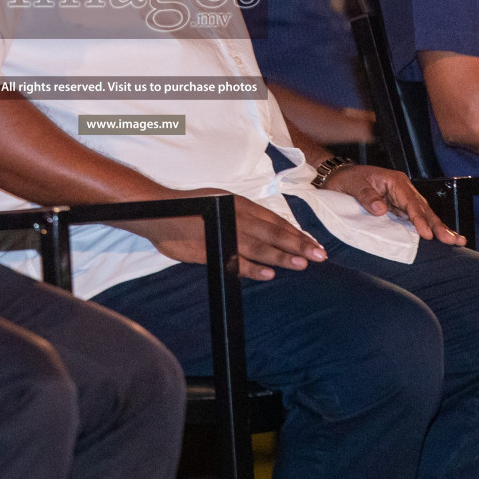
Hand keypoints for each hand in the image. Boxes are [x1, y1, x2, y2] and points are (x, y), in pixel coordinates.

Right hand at [138, 190, 326, 281]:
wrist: (158, 210)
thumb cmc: (189, 209)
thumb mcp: (220, 204)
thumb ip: (242, 217)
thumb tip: (266, 230)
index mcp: (240, 204)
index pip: (275, 220)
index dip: (296, 233)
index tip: (314, 244)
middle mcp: (236, 215)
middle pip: (273, 232)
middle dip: (298, 244)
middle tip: (320, 255)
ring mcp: (224, 231)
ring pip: (259, 245)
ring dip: (282, 255)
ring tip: (302, 264)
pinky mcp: (210, 248)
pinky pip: (235, 259)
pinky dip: (253, 267)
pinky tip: (269, 274)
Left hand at [323, 165, 465, 244]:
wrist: (338, 177)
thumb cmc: (347, 179)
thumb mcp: (353, 185)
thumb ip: (366, 196)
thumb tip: (381, 209)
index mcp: (395, 181)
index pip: (411, 201)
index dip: (419, 218)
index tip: (426, 234)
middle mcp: (403, 190)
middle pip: (424, 209)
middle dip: (438, 225)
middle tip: (453, 240)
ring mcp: (402, 200)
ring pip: (424, 215)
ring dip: (439, 228)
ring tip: (456, 241)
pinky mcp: (399, 209)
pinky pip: (416, 220)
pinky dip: (429, 229)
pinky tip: (441, 238)